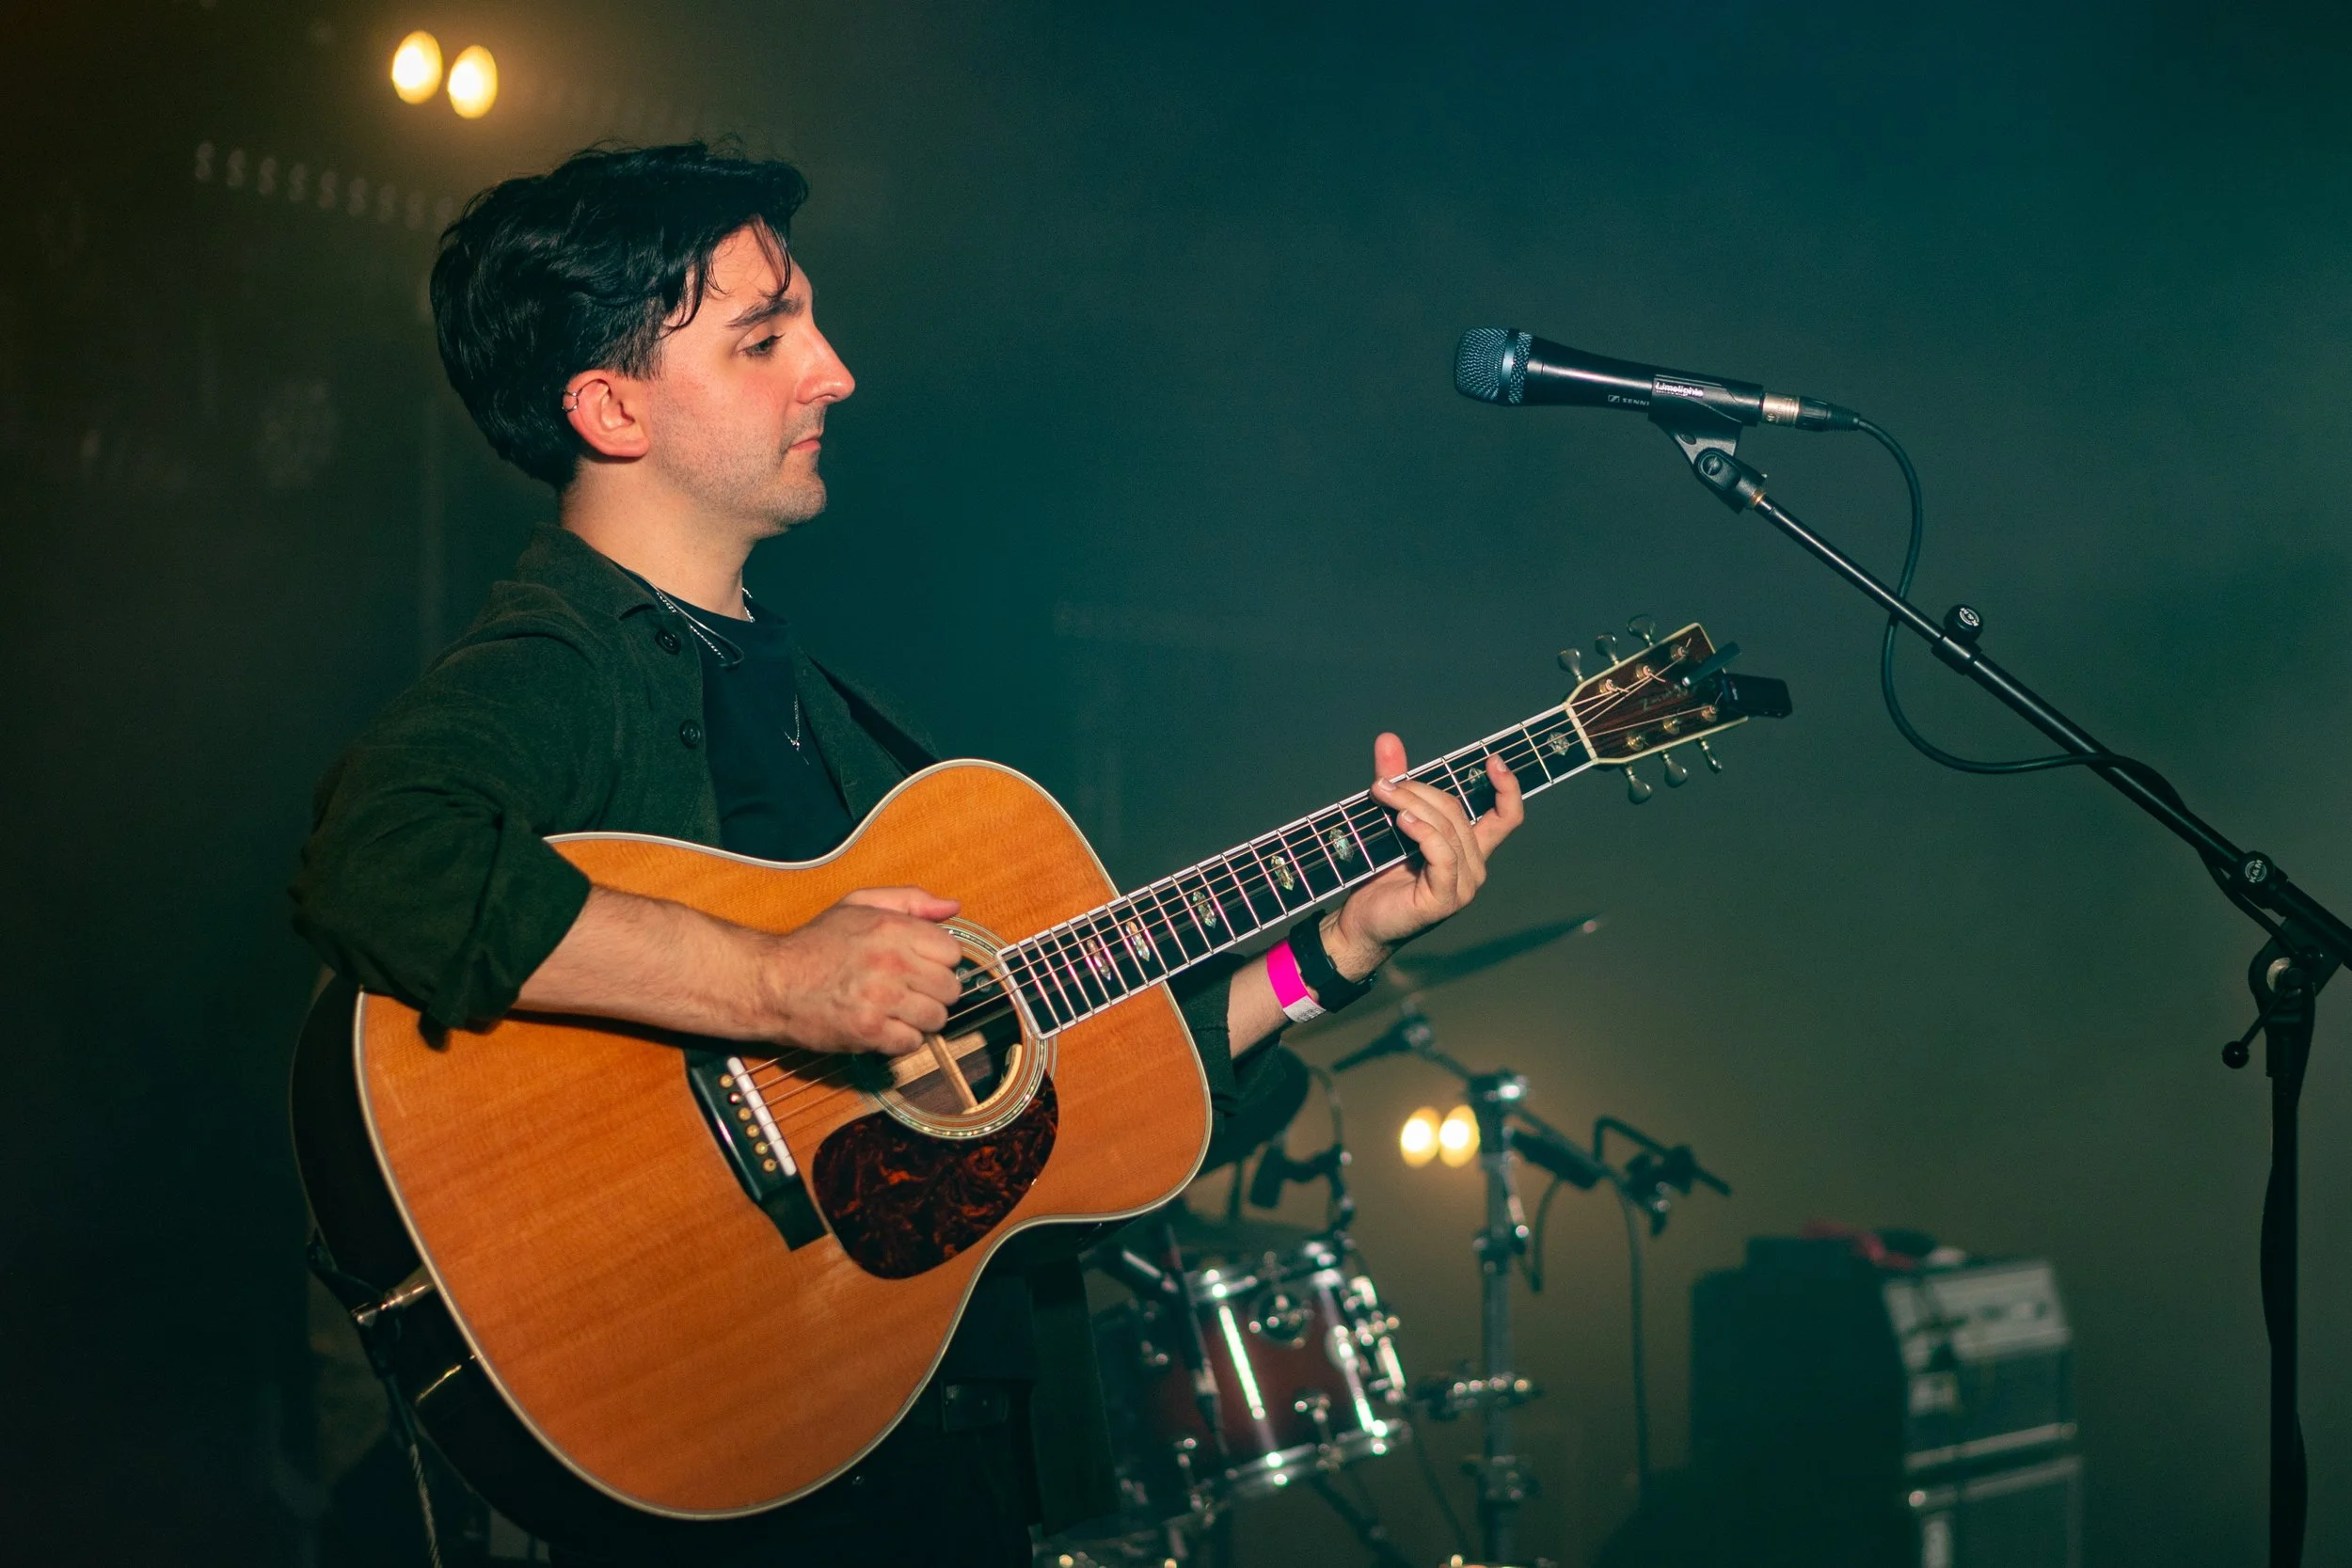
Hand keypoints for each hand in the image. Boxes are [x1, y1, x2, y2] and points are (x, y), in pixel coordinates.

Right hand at [755, 887, 964, 1054]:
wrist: (773, 982)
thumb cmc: (816, 944)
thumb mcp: (859, 904)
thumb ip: (910, 900)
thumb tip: (952, 907)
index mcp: (893, 928)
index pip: (953, 952)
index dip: (939, 961)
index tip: (921, 965)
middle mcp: (892, 962)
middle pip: (950, 988)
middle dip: (934, 992)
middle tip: (910, 991)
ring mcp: (882, 999)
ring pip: (936, 1018)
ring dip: (920, 1018)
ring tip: (897, 1010)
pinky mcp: (870, 1031)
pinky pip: (912, 1042)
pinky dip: (900, 1039)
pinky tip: (883, 1026)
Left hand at [1324, 733, 1523, 978]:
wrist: (1361, 921)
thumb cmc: (1379, 875)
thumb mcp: (1390, 820)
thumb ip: (1397, 783)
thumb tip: (1388, 739)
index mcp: (1470, 848)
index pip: (1507, 817)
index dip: (1508, 788)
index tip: (1493, 760)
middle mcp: (1475, 866)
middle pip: (1457, 811)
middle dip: (1418, 790)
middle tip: (1382, 784)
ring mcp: (1464, 885)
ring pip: (1447, 828)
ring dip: (1411, 805)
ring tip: (1381, 795)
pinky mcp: (1445, 898)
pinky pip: (1441, 854)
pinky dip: (1422, 832)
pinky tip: (1401, 822)